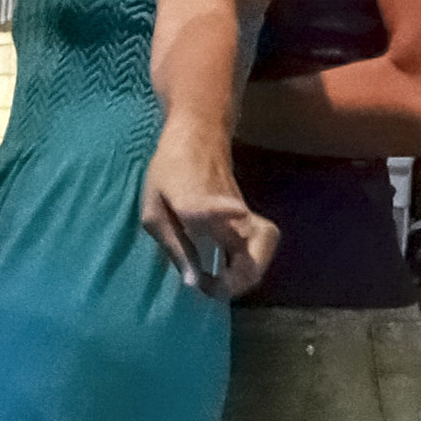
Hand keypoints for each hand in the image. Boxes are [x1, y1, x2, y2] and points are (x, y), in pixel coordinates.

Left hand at [140, 129, 278, 303]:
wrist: (197, 132)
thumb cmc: (170, 169)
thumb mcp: (154, 207)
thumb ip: (174, 245)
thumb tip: (193, 281)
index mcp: (195, 202)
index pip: (209, 211)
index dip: (216, 224)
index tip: (204, 267)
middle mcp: (227, 207)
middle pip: (258, 246)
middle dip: (241, 279)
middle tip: (214, 287)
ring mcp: (243, 209)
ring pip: (266, 244)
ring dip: (249, 272)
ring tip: (223, 283)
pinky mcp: (247, 212)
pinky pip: (259, 242)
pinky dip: (250, 262)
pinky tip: (228, 270)